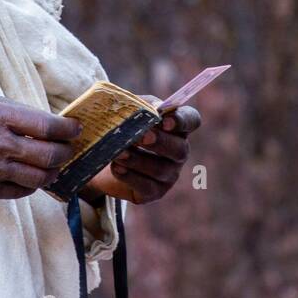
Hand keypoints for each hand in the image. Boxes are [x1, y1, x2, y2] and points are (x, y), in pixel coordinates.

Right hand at [0, 95, 80, 199]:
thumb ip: (23, 113)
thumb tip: (55, 124)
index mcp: (1, 117)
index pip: (47, 127)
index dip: (68, 129)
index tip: (76, 129)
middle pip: (50, 154)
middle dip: (67, 152)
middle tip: (69, 148)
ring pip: (40, 177)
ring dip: (55, 171)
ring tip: (56, 164)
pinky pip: (24, 191)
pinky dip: (35, 184)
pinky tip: (35, 174)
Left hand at [81, 98, 201, 204]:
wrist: (105, 156)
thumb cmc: (123, 128)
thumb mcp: (130, 111)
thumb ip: (141, 106)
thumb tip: (151, 108)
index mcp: (177, 127)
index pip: (192, 121)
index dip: (182, 121)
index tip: (164, 120)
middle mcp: (178, 151)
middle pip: (180, 149)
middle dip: (160, 142)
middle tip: (142, 136)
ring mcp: (169, 174)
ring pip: (160, 169)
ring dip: (138, 160)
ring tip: (119, 152)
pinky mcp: (154, 191)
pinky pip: (146, 186)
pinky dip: (130, 176)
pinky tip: (117, 167)